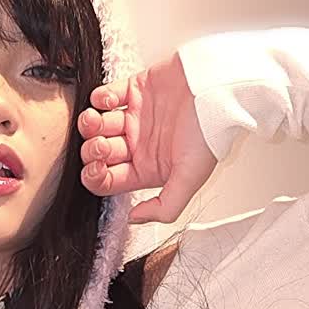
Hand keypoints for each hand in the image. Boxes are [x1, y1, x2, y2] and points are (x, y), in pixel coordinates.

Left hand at [77, 52, 217, 224]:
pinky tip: (109, 100)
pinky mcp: (136, 90)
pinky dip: (100, 98)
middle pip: (98, 153)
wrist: (219, 89)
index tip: (97, 167)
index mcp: (147, 170)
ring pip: (98, 124)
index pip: (108, 181)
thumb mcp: (190, 180)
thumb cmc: (209, 133)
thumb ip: (164, 208)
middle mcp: (138, 146)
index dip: (95, 177)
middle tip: (100, 142)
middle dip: (92, 150)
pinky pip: (106, 95)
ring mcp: (136, 118)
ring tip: (95, 118)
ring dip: (89, 123)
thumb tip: (134, 219)